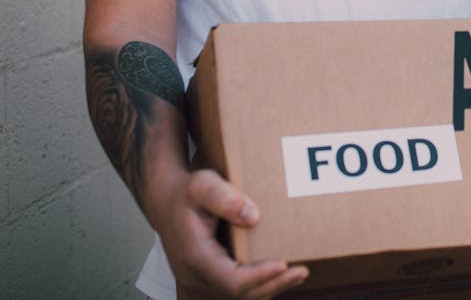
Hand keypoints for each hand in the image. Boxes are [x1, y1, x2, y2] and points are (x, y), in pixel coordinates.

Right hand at [156, 169, 307, 298]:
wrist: (165, 203)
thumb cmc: (186, 193)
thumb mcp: (202, 184)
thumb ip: (224, 197)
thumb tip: (252, 216)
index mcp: (194, 255)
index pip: (231, 280)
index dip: (259, 276)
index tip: (284, 263)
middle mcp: (194, 276)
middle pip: (238, 295)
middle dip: (273, 284)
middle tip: (302, 270)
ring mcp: (198, 284)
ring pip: (237, 299)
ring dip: (269, 289)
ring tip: (298, 273)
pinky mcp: (205, 283)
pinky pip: (233, 294)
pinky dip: (258, 288)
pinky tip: (279, 276)